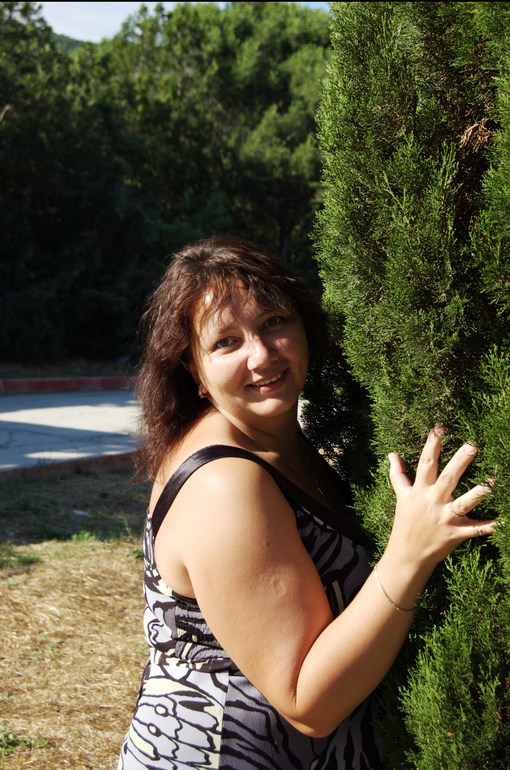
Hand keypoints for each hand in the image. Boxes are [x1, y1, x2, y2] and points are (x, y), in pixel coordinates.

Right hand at [387, 425, 494, 568]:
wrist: (407, 555)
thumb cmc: (405, 523)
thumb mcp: (401, 497)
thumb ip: (398, 475)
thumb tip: (391, 455)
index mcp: (420, 491)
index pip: (426, 463)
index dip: (433, 445)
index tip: (440, 428)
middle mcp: (433, 502)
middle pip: (448, 478)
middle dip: (460, 462)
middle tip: (472, 446)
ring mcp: (445, 519)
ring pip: (464, 504)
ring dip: (479, 493)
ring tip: (493, 482)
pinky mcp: (456, 534)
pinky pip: (476, 529)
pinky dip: (491, 526)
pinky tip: (505, 520)